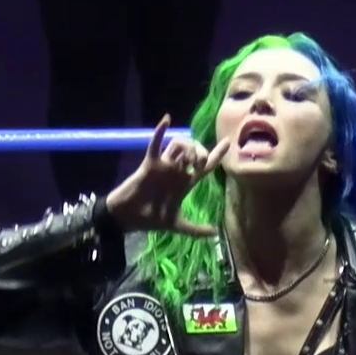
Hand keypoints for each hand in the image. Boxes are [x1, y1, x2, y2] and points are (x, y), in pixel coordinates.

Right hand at [103, 117, 231, 236]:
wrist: (129, 218)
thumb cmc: (151, 218)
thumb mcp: (177, 225)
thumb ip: (196, 229)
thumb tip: (216, 234)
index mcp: (185, 182)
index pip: (205, 165)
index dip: (217, 154)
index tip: (227, 142)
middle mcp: (177, 171)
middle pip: (195, 150)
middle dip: (201, 152)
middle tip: (200, 163)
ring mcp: (164, 165)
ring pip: (179, 145)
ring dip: (188, 148)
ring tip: (190, 161)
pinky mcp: (150, 163)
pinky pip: (156, 144)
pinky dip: (160, 131)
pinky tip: (167, 120)